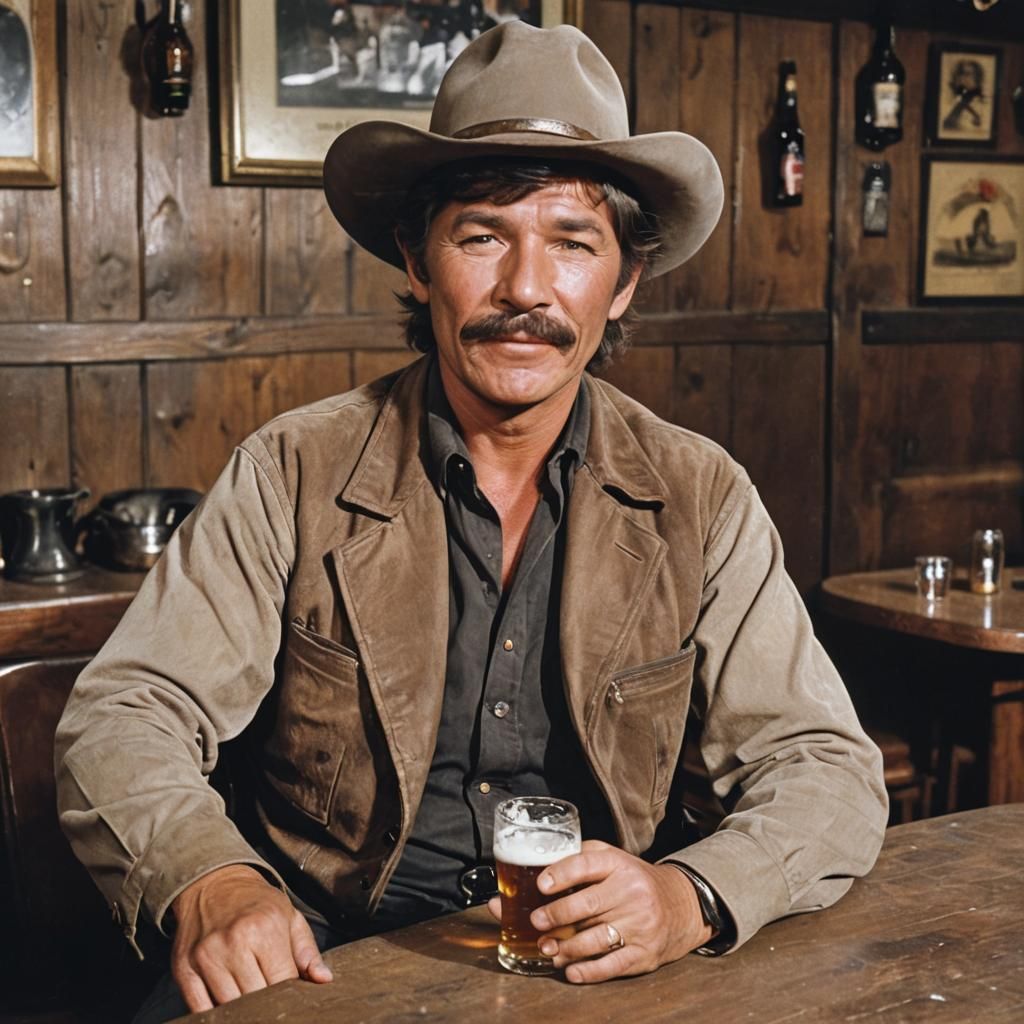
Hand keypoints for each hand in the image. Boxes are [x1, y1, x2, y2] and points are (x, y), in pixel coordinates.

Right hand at [170, 864, 331, 1011]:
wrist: (214, 884)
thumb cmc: (257, 903)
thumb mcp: (290, 917)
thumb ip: (308, 951)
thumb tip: (324, 980)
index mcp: (265, 928)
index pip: (282, 982)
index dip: (289, 993)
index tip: (291, 993)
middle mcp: (234, 942)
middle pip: (256, 998)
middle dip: (266, 1002)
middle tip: (270, 995)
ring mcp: (206, 957)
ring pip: (229, 1007)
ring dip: (242, 1009)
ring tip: (250, 995)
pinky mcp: (183, 969)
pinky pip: (200, 1009)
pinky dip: (215, 1013)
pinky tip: (227, 1002)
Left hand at [488, 840, 710, 983]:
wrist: (680, 905)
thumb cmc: (634, 880)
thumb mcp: (612, 858)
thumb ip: (580, 857)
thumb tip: (538, 866)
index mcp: (619, 865)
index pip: (587, 865)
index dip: (562, 874)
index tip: (541, 885)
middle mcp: (632, 892)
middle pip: (588, 905)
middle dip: (557, 916)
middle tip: (536, 921)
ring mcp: (640, 924)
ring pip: (596, 939)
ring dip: (566, 947)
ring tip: (547, 948)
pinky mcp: (645, 953)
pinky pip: (612, 965)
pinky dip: (588, 971)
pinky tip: (570, 970)